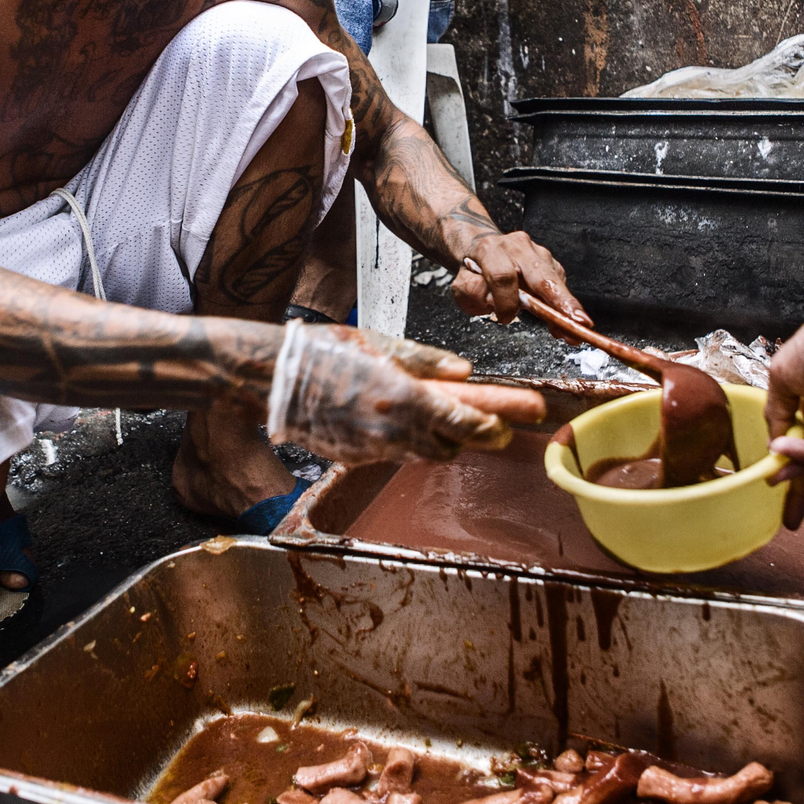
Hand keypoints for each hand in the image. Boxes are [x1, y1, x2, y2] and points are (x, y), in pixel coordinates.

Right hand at [268, 323, 544, 463]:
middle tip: (504, 423)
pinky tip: (411, 423)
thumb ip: (425, 361)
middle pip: (455, 444)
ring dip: (448, 439)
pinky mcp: (357, 458)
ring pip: (428, 452)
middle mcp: (392, 431)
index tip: (532, 413)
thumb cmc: (324, 352)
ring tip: (461, 418)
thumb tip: (464, 370)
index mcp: (403, 399)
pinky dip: (414, 442)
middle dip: (481, 433)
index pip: (466, 417)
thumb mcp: (379, 344)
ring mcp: (374, 449)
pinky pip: (399, 455)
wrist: (271, 379)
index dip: (501, 417)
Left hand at [455, 231, 590, 326]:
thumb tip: (493, 302)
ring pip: (556, 281)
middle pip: (542, 276)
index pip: (503, 277)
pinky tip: (568, 321)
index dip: (505, 301)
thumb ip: (472, 292)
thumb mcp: (461, 283)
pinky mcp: (550, 263)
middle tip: (577, 321)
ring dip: (568, 308)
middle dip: (562, 301)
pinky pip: (560, 285)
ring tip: (576, 330)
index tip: (504, 318)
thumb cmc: (474, 270)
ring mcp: (538, 253)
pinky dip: (565, 306)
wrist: (482, 247)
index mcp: (491, 250)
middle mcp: (518, 247)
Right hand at [762, 300, 803, 527]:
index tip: (768, 482)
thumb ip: (777, 417)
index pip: (797, 439)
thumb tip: (774, 447)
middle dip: (799, 484)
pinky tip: (788, 452)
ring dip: (799, 467)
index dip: (783, 461)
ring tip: (776, 475)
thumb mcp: (782, 381)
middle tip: (787, 516)